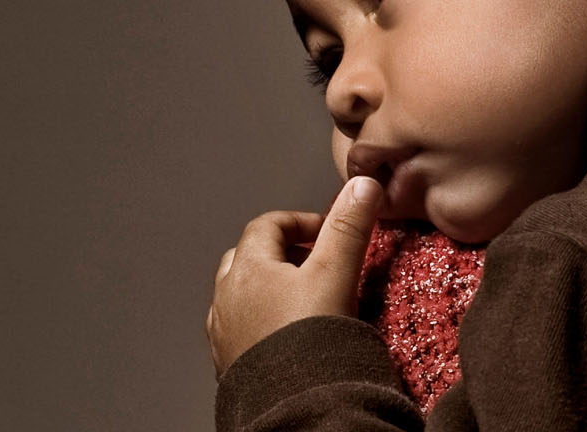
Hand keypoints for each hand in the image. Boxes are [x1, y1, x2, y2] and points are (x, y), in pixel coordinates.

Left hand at [207, 176, 382, 373]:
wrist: (293, 403)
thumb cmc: (309, 338)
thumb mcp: (336, 272)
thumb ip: (349, 226)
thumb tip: (362, 183)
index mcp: (247, 269)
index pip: (267, 224)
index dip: (302, 220)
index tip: (330, 231)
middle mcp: (226, 298)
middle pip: (247, 256)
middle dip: (282, 253)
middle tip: (317, 262)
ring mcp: (224, 333)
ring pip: (241, 294)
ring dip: (269, 287)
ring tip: (305, 298)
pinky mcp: (231, 362)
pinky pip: (242, 328)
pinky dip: (262, 319)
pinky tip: (289, 332)